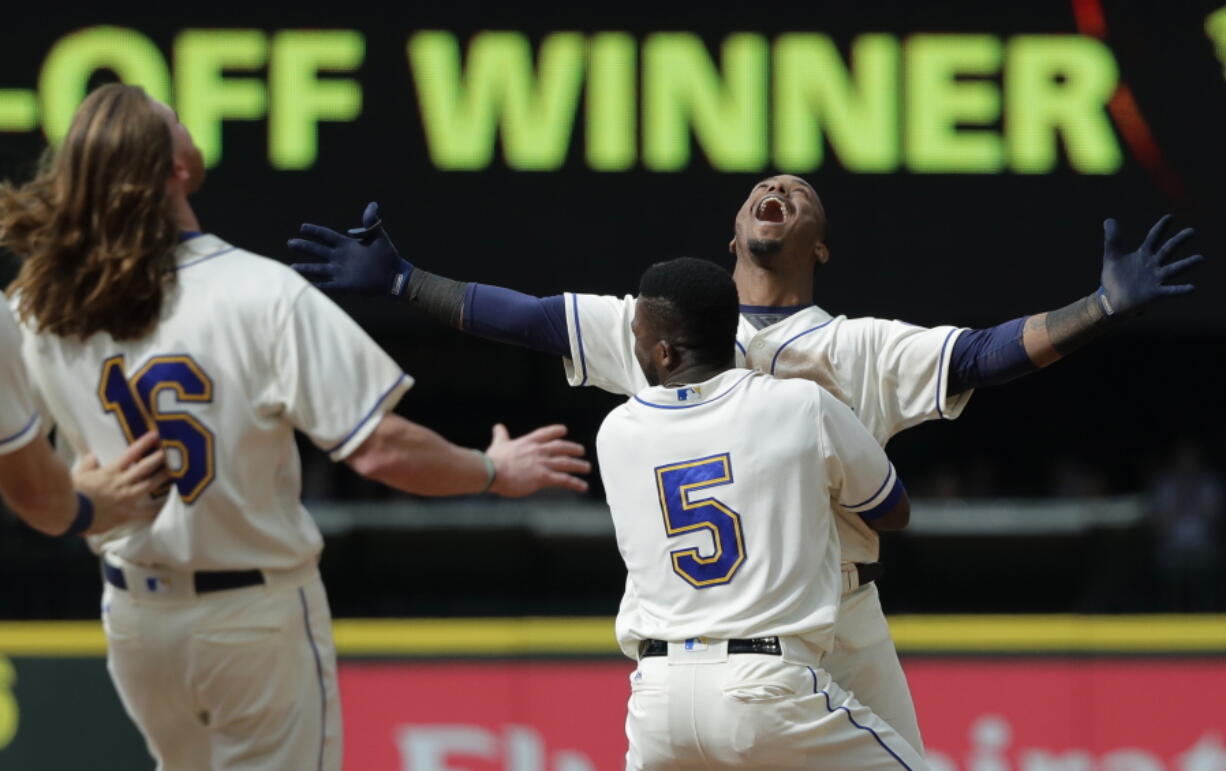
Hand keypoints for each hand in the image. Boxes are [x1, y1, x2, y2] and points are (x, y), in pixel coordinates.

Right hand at [72, 432, 170, 533]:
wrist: (69, 513)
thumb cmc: (70, 494)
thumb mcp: (77, 476)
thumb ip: (87, 466)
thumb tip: (92, 456)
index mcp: (109, 472)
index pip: (130, 454)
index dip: (144, 443)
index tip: (156, 434)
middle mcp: (121, 482)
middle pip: (145, 468)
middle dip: (160, 459)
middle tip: (174, 451)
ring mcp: (125, 498)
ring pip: (149, 485)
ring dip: (163, 478)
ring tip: (178, 471)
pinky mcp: (125, 513)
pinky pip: (145, 513)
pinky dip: (156, 511)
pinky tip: (167, 507)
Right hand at [288, 202, 412, 295]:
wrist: (395, 275)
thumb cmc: (387, 255)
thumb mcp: (378, 236)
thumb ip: (371, 222)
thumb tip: (373, 204)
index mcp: (346, 245)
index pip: (326, 236)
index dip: (314, 231)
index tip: (302, 227)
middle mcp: (340, 258)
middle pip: (318, 251)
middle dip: (304, 247)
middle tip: (291, 242)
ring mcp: (341, 272)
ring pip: (319, 269)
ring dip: (306, 269)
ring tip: (291, 268)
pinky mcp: (345, 285)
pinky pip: (328, 286)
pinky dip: (317, 286)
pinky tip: (306, 286)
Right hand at [485, 424, 590, 497]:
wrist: (492, 472)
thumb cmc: (493, 460)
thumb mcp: (499, 444)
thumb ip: (501, 435)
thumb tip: (497, 426)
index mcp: (528, 442)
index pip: (546, 433)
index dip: (556, 431)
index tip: (564, 430)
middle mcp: (539, 451)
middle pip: (561, 447)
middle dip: (573, 449)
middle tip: (581, 451)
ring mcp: (542, 463)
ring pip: (566, 463)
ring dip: (578, 465)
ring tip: (587, 468)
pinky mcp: (543, 477)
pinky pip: (564, 480)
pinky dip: (575, 483)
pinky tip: (583, 487)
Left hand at [1099, 215, 1202, 317]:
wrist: (1111, 300)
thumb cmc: (1114, 278)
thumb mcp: (1112, 256)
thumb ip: (1112, 239)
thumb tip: (1109, 220)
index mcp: (1143, 255)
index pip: (1153, 238)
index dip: (1160, 228)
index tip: (1170, 217)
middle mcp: (1153, 265)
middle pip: (1168, 250)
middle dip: (1179, 241)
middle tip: (1191, 231)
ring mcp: (1155, 279)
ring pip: (1174, 269)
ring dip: (1186, 264)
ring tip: (1200, 258)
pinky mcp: (1154, 293)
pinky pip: (1170, 291)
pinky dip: (1180, 290)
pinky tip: (1192, 288)